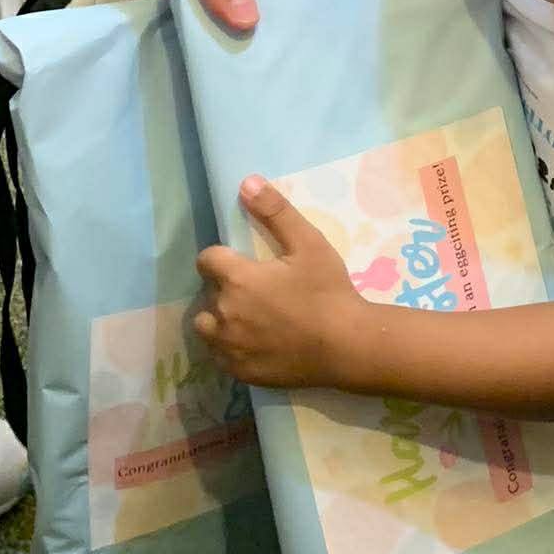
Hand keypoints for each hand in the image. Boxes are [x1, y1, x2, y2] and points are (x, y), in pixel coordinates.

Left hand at [194, 178, 364, 387]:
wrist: (346, 346)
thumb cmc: (328, 292)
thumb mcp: (309, 244)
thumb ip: (276, 211)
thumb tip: (247, 182)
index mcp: (237, 279)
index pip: (207, 259)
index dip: (222, 258)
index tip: (242, 262)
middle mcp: (224, 313)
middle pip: (208, 293)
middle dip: (225, 288)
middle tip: (256, 290)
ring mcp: (229, 347)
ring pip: (206, 326)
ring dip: (219, 318)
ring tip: (247, 317)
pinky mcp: (239, 372)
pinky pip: (219, 355)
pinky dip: (229, 347)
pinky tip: (253, 342)